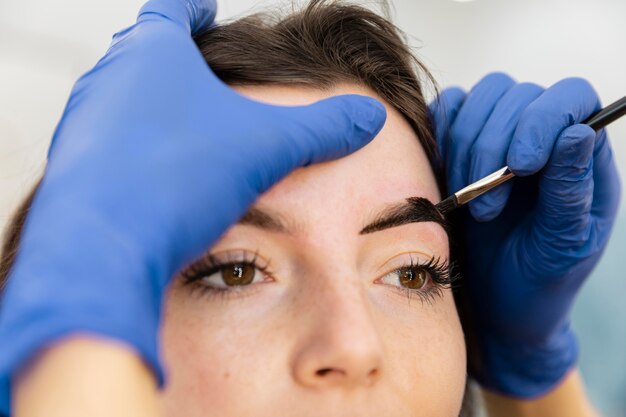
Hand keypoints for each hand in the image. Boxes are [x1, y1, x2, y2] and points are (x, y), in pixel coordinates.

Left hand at [0, 0, 385, 411]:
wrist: (103, 245)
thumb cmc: (181, 177)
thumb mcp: (269, 147)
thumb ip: (323, 128)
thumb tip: (369, 115)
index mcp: (154, 53)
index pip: (172, 10)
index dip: (191, 7)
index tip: (203, 7)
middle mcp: (108, 78)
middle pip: (142, 52)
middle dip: (172, 58)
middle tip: (198, 69)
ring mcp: (84, 121)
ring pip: (120, 98)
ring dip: (150, 105)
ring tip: (180, 125)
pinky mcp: (71, 164)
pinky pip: (106, 141)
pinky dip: (132, 147)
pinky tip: (155, 174)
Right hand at [430, 72, 620, 397]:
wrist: (494, 307)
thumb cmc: (537, 282)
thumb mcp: (563, 246)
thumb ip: (571, 191)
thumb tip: (577, 132)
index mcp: (581, 158)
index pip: (572, 98)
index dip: (542, 118)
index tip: (518, 166)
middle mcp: (542, 138)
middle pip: (518, 94)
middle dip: (492, 146)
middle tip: (486, 208)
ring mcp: (498, 138)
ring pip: (482, 96)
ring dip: (465, 145)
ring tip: (467, 199)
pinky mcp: (460, 146)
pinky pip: (448, 111)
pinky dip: (439, 133)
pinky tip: (445, 174)